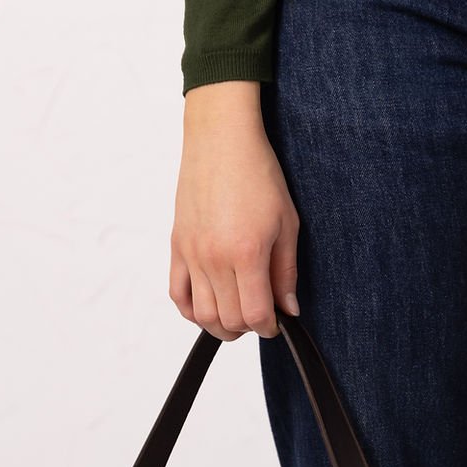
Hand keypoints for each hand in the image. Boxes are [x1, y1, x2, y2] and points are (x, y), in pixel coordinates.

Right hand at [170, 80, 299, 341]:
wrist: (220, 139)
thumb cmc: (257, 173)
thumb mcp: (287, 224)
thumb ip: (286, 272)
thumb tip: (289, 309)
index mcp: (246, 254)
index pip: (256, 315)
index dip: (270, 326)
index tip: (277, 322)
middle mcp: (214, 258)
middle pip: (229, 320)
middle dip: (248, 327)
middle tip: (260, 315)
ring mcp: (192, 254)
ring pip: (202, 315)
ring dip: (221, 325)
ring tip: (236, 315)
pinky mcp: (177, 247)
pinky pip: (177, 295)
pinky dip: (192, 311)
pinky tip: (209, 306)